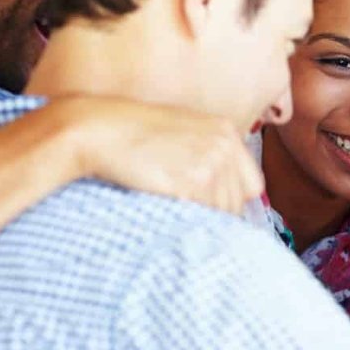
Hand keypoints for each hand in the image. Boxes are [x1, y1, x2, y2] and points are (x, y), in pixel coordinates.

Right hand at [63, 96, 264, 214]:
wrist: (97, 130)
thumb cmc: (131, 135)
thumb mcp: (180, 135)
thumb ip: (208, 157)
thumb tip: (227, 202)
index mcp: (225, 131)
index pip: (252, 185)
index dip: (230, 200)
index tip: (207, 206)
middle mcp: (225, 145)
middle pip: (237, 203)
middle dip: (214, 212)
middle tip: (182, 207)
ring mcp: (212, 162)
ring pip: (221, 214)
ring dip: (199, 218)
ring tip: (169, 203)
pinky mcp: (194, 181)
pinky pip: (202, 216)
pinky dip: (185, 219)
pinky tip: (164, 204)